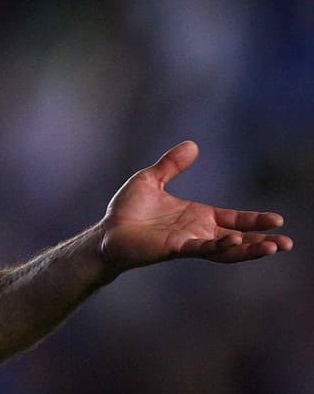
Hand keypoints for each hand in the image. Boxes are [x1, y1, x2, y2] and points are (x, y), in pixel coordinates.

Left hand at [98, 141, 292, 270]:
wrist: (107, 231)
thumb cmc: (127, 210)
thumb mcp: (151, 179)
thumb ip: (172, 165)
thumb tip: (193, 144)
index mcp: (197, 216)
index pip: (234, 219)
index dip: (255, 221)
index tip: (277, 220)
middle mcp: (197, 232)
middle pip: (238, 239)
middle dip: (262, 242)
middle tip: (286, 244)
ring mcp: (188, 242)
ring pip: (225, 249)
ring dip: (248, 248)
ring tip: (272, 247)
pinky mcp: (174, 248)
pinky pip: (202, 248)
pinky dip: (219, 245)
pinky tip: (234, 240)